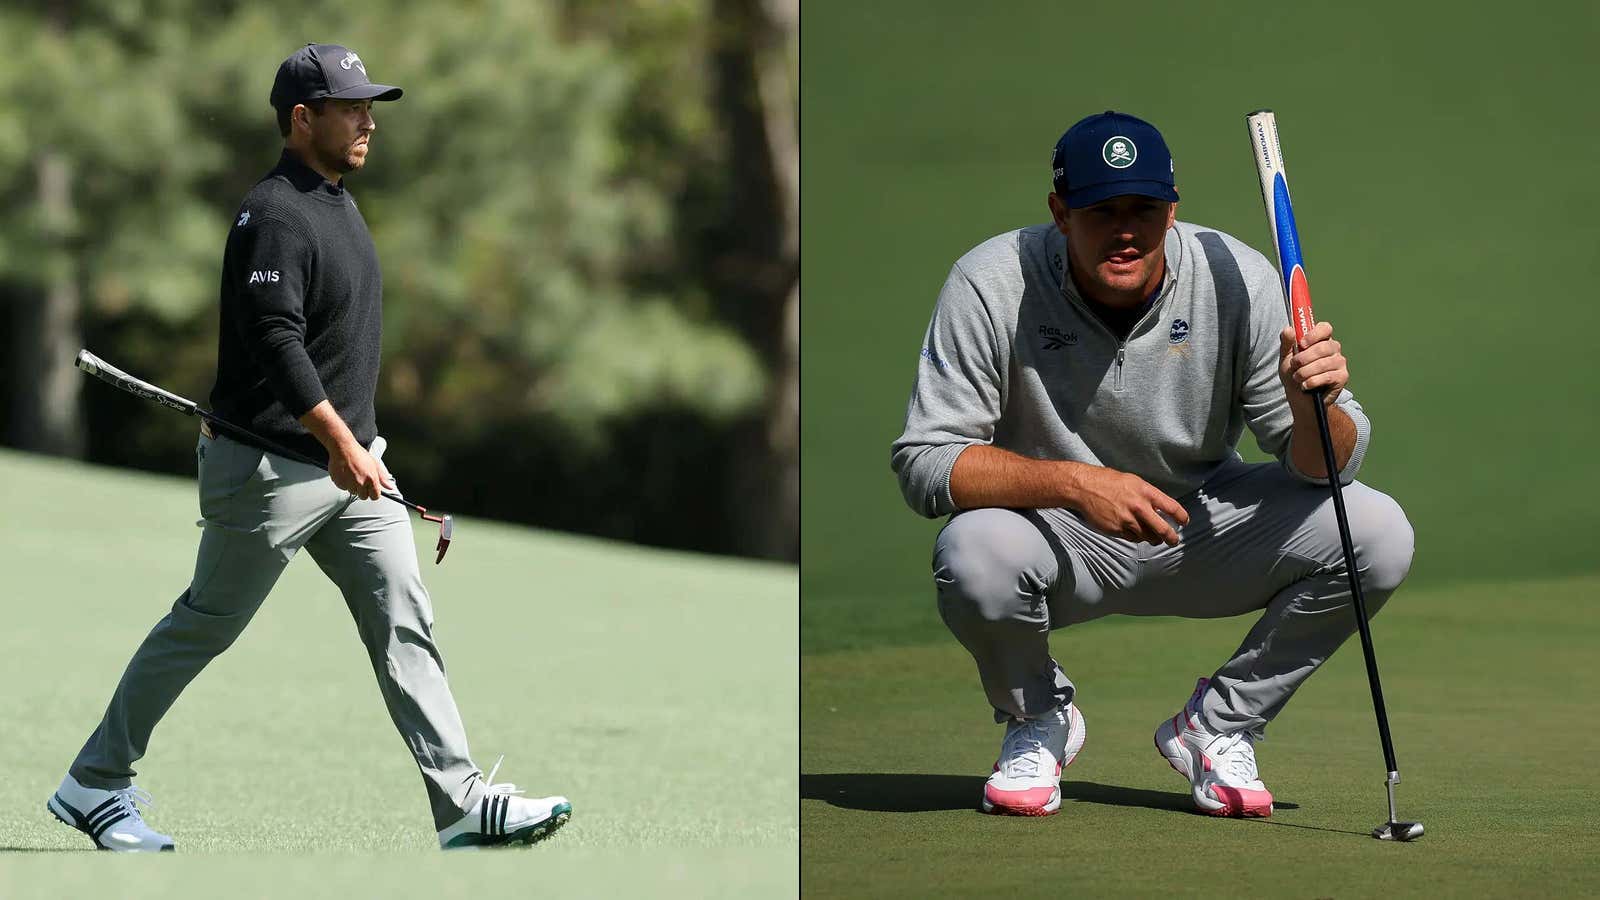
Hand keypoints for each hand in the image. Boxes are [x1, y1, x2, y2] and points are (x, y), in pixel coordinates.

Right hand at [327, 440, 392, 499]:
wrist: (343, 448)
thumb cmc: (359, 454)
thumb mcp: (375, 464)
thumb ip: (383, 477)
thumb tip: (390, 487)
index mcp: (371, 479)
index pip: (375, 496)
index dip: (373, 493)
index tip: (371, 489)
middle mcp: (361, 483)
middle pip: (364, 496)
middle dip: (363, 490)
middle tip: (360, 479)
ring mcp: (349, 483)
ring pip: (353, 492)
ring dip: (353, 486)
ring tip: (352, 474)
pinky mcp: (340, 483)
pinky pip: (343, 488)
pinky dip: (344, 483)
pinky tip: (346, 474)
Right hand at [1069, 467, 1189, 545]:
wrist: (1084, 488)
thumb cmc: (1109, 481)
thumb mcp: (1133, 482)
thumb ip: (1148, 496)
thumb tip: (1161, 509)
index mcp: (1146, 492)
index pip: (1172, 508)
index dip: (1182, 517)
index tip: (1184, 522)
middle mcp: (1139, 507)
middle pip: (1163, 529)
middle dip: (1171, 538)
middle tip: (1173, 541)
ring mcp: (1127, 520)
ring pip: (1147, 537)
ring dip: (1151, 538)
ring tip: (1152, 536)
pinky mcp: (1117, 530)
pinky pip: (1132, 538)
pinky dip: (1135, 536)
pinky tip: (1132, 530)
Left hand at [1279, 322, 1347, 408]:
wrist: (1299, 397)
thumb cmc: (1294, 373)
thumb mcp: (1286, 357)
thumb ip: (1287, 343)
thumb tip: (1288, 329)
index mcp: (1321, 340)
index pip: (1325, 328)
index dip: (1314, 334)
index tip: (1301, 344)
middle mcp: (1334, 349)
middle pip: (1323, 347)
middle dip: (1304, 358)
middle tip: (1294, 365)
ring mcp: (1340, 362)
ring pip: (1323, 363)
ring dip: (1305, 372)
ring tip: (1297, 378)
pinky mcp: (1342, 377)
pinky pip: (1327, 376)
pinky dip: (1312, 382)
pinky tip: (1305, 385)